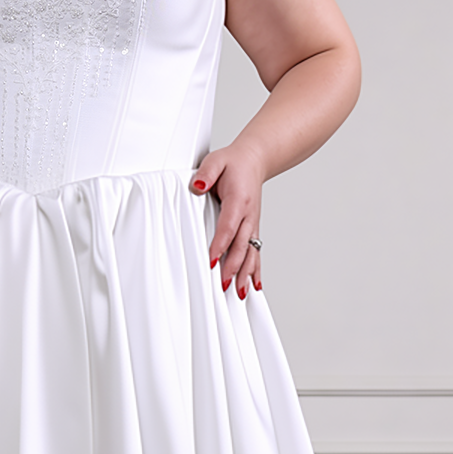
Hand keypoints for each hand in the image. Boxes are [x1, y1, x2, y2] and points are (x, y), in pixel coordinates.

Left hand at [190, 138, 264, 298]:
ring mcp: (252, 224)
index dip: (220, 245)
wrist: (255, 160)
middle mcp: (249, 215)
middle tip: (224, 285)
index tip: (211, 261)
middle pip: (242, 246)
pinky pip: (256, 252)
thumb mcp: (216, 161)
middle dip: (234, 267)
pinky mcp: (252, 228)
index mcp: (239, 200)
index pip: (228, 227)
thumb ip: (206, 173)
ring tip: (241, 293)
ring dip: (246, 274)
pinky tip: (255, 285)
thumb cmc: (233, 163)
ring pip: (251, 252)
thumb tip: (196, 186)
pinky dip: (256, 269)